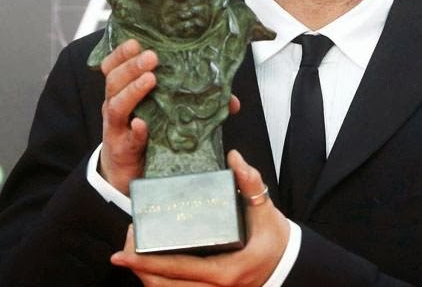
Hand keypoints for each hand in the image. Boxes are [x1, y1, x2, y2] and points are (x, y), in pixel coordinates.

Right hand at [99, 40, 241, 195]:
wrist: (128, 174)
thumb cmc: (147, 135)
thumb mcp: (166, 113)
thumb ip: (194, 101)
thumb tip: (231, 101)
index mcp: (125, 92)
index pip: (114, 67)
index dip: (122, 53)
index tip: (136, 41)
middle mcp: (117, 106)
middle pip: (114, 81)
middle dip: (131, 66)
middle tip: (152, 57)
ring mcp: (117, 127)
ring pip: (116, 105)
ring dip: (133, 90)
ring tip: (150, 80)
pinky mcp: (123, 149)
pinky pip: (128, 138)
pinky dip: (136, 130)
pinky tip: (142, 124)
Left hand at [111, 150, 289, 286]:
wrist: (288, 265)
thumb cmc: (275, 239)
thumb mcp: (266, 210)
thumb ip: (251, 183)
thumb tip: (234, 158)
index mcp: (226, 271)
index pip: (178, 269)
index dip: (147, 263)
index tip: (122, 254)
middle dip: (139, 270)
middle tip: (123, 249)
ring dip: (147, 278)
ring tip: (132, 257)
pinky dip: (161, 283)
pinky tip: (150, 271)